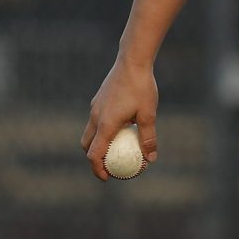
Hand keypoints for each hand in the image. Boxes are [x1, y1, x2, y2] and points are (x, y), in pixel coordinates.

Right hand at [81, 58, 159, 180]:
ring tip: (114, 148)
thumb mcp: (148, 114)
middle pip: (87, 144)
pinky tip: (121, 125)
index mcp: (105, 124)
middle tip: (108, 165)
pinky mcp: (98, 99)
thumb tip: (151, 159)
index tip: (107, 177)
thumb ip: (148, 138)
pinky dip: (102, 129)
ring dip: (97, 142)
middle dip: (93, 158)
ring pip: (90, 131)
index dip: (97, 169)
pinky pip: (96, 119)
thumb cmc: (141, 87)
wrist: (132, 60)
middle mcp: (96, 116)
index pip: (94, 154)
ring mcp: (95, 107)